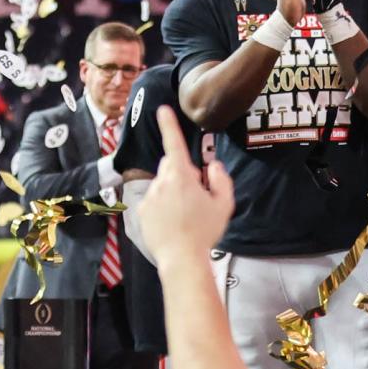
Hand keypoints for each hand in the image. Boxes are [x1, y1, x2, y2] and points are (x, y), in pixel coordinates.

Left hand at [139, 105, 234, 269]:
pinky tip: (174, 221)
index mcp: (181, 176)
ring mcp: (149, 197)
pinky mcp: (143, 211)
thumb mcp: (224, 203)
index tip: (163, 110)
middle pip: (171, 165)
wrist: (182, 258)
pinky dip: (164, 205)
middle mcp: (161, 182)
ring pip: (163, 184)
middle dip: (182, 171)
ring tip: (186, 213)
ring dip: (174, 190)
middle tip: (197, 192)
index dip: (169, 124)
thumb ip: (221, 179)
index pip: (174, 144)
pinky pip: (155, 200)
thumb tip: (214, 167)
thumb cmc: (204, 230)